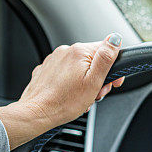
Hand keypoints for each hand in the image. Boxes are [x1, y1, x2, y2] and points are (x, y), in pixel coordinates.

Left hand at [0, 33, 124, 148]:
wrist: (37, 113)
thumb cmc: (65, 102)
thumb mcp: (94, 81)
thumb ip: (106, 58)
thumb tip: (115, 39)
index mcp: (79, 52)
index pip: (106, 50)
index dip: (113, 68)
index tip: (113, 82)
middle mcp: (65, 51)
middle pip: (92, 60)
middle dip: (98, 77)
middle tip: (96, 93)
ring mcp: (54, 60)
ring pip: (79, 67)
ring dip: (85, 81)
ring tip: (82, 97)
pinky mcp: (47, 69)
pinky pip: (66, 72)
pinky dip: (71, 82)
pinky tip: (70, 95)